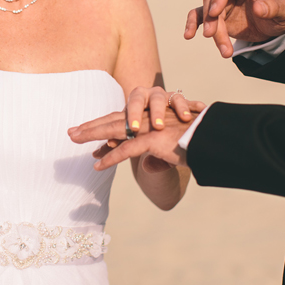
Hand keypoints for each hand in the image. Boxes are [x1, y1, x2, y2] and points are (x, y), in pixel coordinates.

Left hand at [68, 92, 205, 171]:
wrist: (213, 141)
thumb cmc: (195, 144)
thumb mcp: (172, 152)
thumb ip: (157, 157)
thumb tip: (145, 164)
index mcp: (151, 119)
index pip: (122, 120)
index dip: (103, 126)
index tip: (86, 135)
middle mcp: (148, 119)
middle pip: (114, 120)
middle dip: (91, 126)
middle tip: (71, 132)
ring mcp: (150, 127)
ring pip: (115, 128)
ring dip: (93, 134)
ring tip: (75, 139)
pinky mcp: (154, 140)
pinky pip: (127, 149)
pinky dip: (111, 157)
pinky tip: (97, 165)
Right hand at [184, 0, 284, 57]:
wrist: (274, 24)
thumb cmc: (279, 12)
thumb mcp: (283, 11)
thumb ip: (273, 8)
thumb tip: (258, 8)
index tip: (214, 13)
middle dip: (212, 19)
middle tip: (212, 36)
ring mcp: (220, 0)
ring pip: (207, 13)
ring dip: (210, 30)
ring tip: (224, 50)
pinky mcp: (215, 14)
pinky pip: (199, 17)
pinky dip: (192, 25)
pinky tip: (188, 35)